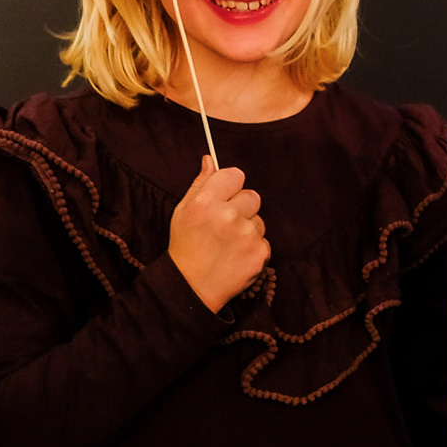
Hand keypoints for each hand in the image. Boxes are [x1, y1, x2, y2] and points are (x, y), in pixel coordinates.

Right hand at [166, 156, 268, 312]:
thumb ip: (200, 183)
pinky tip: (236, 255)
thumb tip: (209, 159)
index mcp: (206, 202)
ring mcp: (246, 235)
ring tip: (228, 244)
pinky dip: (253, 247)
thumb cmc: (185, 246)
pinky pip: (264, 240)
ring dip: (247, 229)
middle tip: (224, 225)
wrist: (191, 287)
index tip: (225, 197)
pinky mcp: (259, 253)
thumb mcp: (183, 211)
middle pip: (252, 195)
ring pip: (259, 220)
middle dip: (241, 208)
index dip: (231, 186)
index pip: (235, 175)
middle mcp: (227, 216)